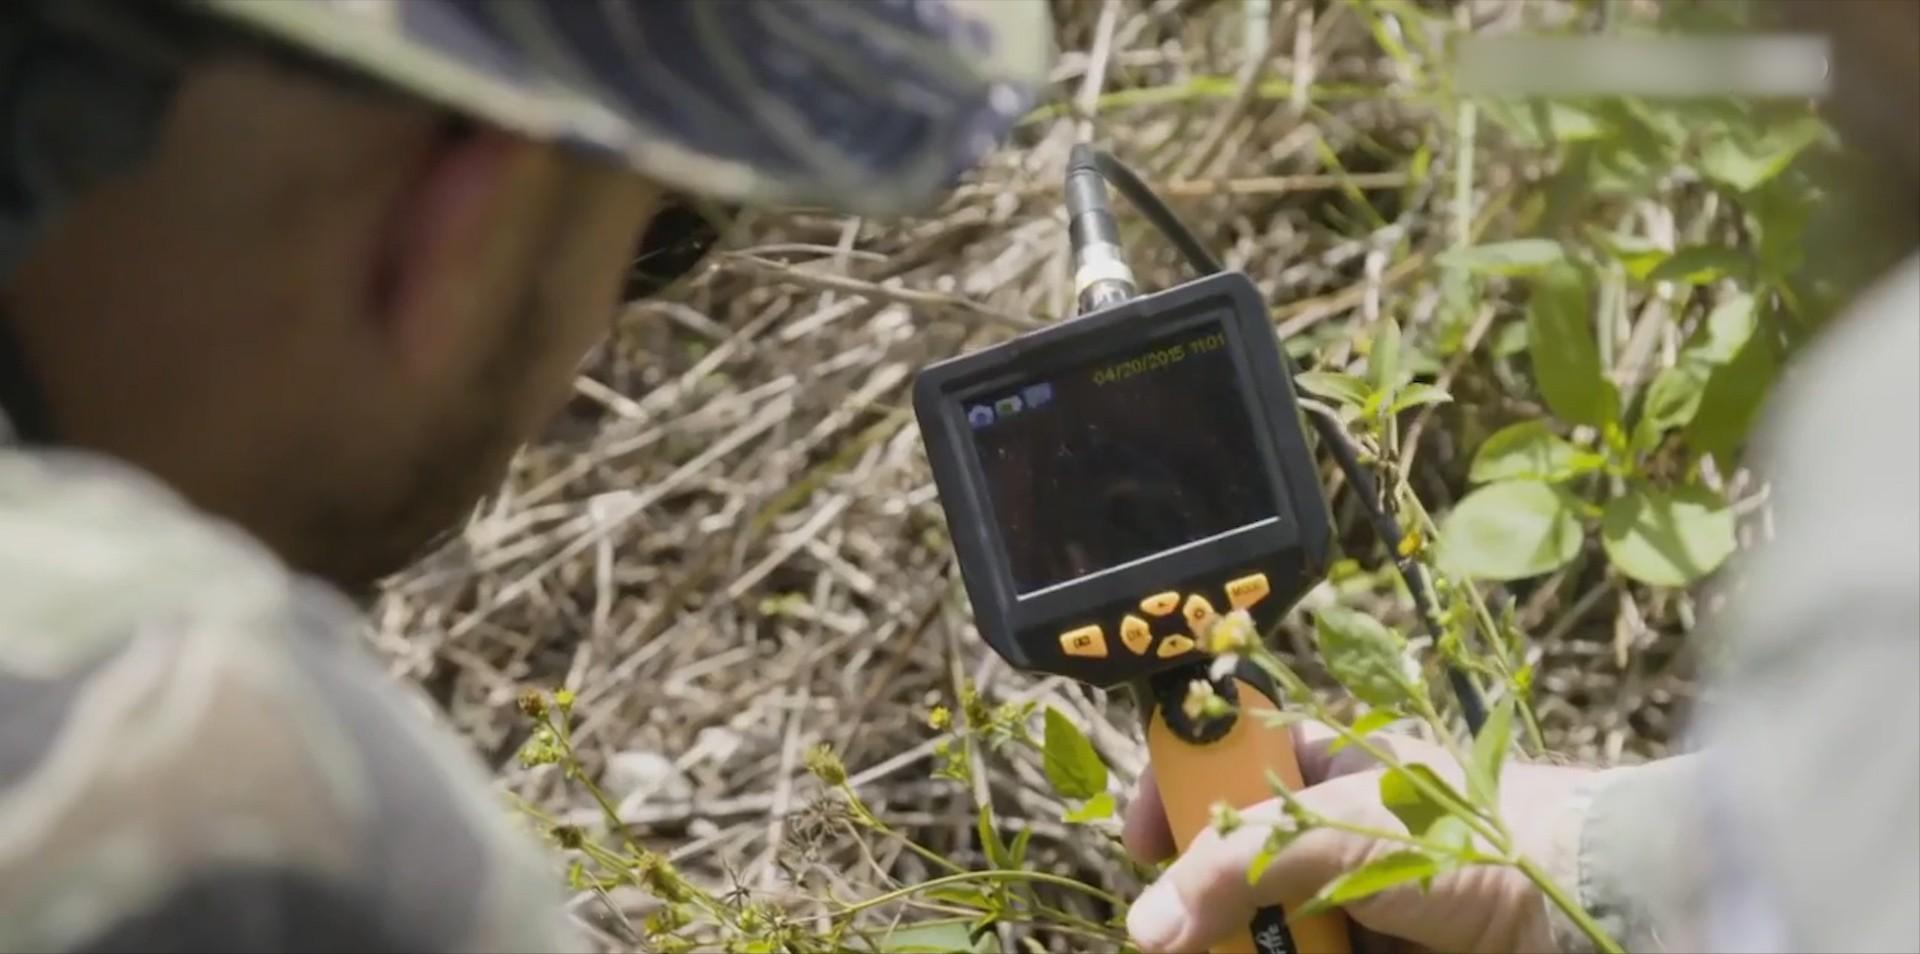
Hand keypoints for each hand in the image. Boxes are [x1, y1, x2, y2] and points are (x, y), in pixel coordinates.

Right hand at [1121, 721, 1595, 953]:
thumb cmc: (1478, 839)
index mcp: (1323, 770)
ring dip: (1244, 950)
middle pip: (1232, 871)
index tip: (1139, 845)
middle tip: (1186, 938)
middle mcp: (1334, 839)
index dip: (1175, 797)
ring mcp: (1357, 909)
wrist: (1590, 909)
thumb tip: (1148, 924)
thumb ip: (1237, 867)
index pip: (1223, 769)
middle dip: (1203, 908)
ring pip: (1265, 935)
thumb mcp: (1340, 831)